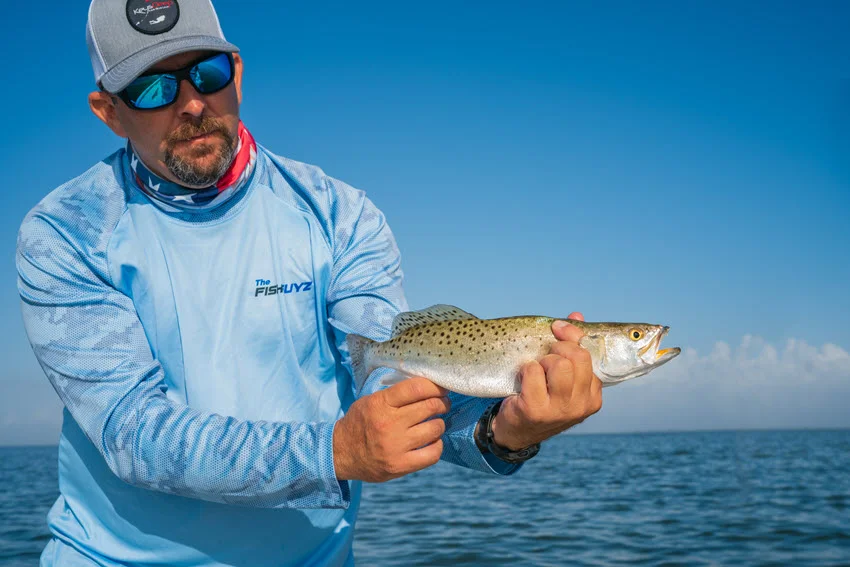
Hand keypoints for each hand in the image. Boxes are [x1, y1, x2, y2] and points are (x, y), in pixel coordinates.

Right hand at [333, 377, 450, 481]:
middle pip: (430, 407)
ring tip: (435, 423)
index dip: (435, 386)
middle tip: (442, 404)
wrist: (340, 453)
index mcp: (381, 403)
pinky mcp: (400, 466)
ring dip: (439, 424)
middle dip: (442, 403)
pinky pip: (433, 454)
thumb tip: (428, 387)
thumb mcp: (371, 400)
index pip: (417, 388)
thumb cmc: (360, 422)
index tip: (441, 389)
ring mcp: (396, 446)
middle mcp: (389, 424)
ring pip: (435, 429)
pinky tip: (431, 441)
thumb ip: (396, 394)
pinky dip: (437, 445)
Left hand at [490, 312, 602, 450]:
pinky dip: (526, 369)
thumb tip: (576, 317)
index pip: (589, 354)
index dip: (572, 337)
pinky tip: (523, 380)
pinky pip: (534, 371)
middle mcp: (581, 406)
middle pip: (577, 357)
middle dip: (557, 349)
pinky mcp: (536, 410)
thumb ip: (572, 347)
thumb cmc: (541, 398)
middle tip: (545, 357)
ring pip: (559, 364)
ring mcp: (560, 410)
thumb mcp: (562, 378)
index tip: (558, 329)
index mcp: (593, 396)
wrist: (515, 431)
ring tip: (537, 371)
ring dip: (543, 361)